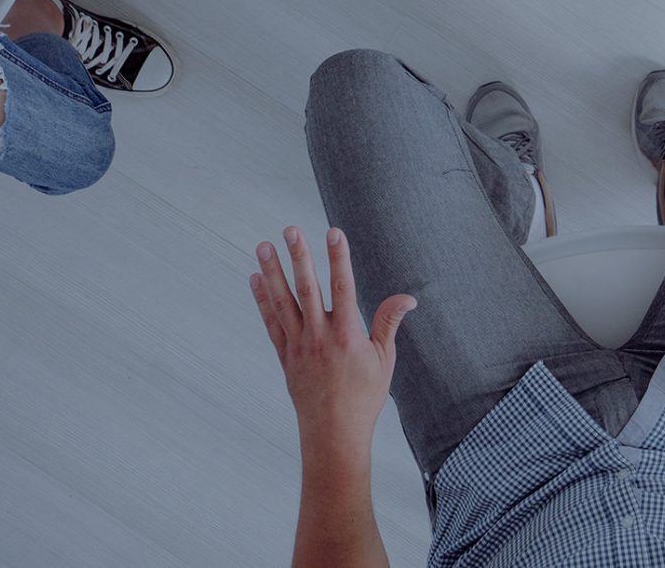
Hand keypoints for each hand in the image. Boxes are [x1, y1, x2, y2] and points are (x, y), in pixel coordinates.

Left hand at [251, 226, 413, 449]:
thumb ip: (389, 323)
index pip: (343, 288)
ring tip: (263, 246)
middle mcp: (319, 338)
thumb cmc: (364, 399)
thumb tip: (408, 297)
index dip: (339, 258)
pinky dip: (262, 301)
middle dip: (299, 257)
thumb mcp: (384, 360)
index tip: (333, 233)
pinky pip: (271, 323)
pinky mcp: (286, 357)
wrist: (334, 435)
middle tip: (290, 230)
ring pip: (283, 303)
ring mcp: (298, 347)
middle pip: (307, 289)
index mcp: (347, 336)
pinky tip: (256, 279)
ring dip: (273, 272)